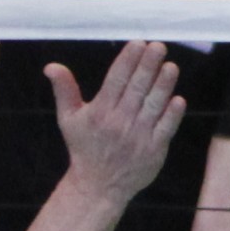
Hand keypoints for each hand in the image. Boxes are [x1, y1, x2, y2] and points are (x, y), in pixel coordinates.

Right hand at [47, 42, 184, 205]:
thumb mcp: (68, 120)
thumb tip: (51, 66)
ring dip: (163, 85)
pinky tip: (178, 99)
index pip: (116, 80)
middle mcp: (120, 123)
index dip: (129, 60)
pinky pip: (165, 128)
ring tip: (171, 67)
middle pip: (137, 88)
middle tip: (159, 47)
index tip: (139, 43)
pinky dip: (172, 114)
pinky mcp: (154, 150)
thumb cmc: (84, 148)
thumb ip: (64, 90)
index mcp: (100, 112)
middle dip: (148, 65)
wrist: (98, 186)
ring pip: (153, 105)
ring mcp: (138, 137)